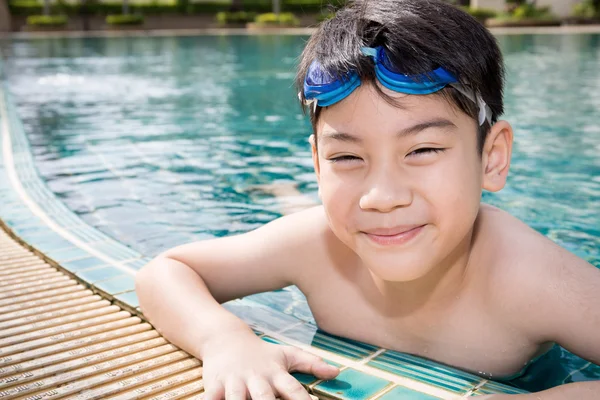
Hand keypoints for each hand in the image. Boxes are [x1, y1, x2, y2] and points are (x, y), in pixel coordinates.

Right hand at [201, 329, 339, 399]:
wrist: (226, 338)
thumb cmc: (261, 353)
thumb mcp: (286, 354)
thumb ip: (311, 363)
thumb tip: (337, 372)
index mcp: (275, 373)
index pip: (292, 389)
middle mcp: (256, 378)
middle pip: (264, 397)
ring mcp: (234, 382)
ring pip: (236, 399)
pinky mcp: (215, 385)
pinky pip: (211, 398)